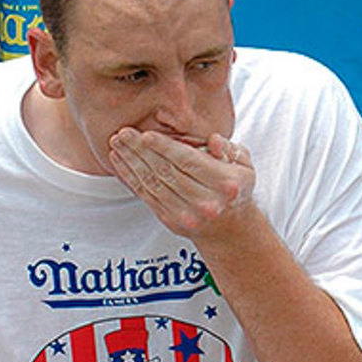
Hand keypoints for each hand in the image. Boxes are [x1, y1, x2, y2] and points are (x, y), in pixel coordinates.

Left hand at [108, 128, 255, 237]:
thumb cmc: (234, 188)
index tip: (146, 135)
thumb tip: (212, 140)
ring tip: (117, 143)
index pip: (190, 162)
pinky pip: (146, 196)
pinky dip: (130, 177)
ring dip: (131, 162)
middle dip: (142, 151)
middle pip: (167, 172)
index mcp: (226, 184)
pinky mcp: (171, 221)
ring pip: (153, 183)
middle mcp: (207, 202)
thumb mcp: (244, 166)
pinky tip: (119, 161)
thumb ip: (229, 149)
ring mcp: (187, 215)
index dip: (166, 148)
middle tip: (124, 133)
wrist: (229, 228)